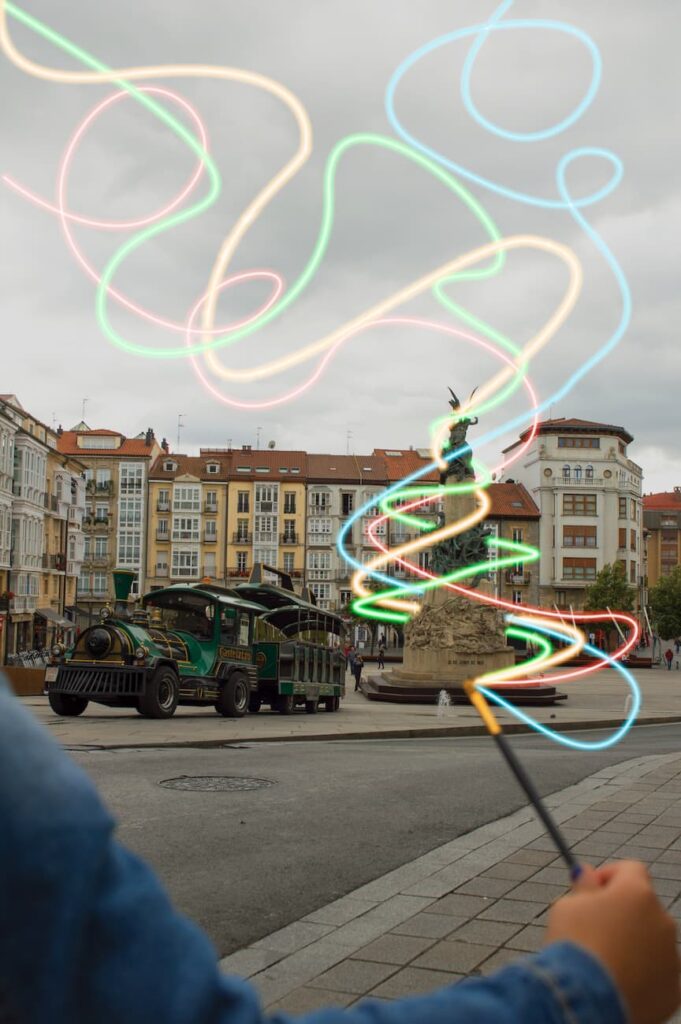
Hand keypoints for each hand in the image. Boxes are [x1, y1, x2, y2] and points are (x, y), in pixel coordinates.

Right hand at [545, 860, 679, 1023]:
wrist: (586, 999)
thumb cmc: (575, 947)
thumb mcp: (568, 905)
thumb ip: (584, 886)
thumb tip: (587, 872)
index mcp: (637, 893)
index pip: (631, 869)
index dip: (610, 875)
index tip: (592, 890)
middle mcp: (662, 921)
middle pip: (643, 907)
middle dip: (621, 913)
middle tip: (593, 928)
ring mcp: (671, 957)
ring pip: (651, 941)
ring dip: (632, 943)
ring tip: (603, 960)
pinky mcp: (673, 990)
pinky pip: (657, 974)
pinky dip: (641, 974)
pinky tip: (616, 981)